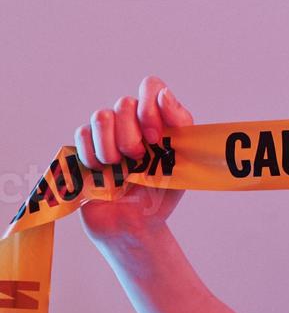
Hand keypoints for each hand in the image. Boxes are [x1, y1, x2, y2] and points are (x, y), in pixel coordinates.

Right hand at [76, 76, 194, 246]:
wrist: (133, 225)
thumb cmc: (161, 196)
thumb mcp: (181, 163)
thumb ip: (179, 128)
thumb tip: (164, 95)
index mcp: (161, 121)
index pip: (151, 87)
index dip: (150, 107)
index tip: (156, 138)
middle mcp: (134, 122)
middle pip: (124, 103)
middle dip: (131, 136)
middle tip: (137, 160)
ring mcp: (109, 133)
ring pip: (101, 116)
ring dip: (111, 147)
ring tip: (119, 168)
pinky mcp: (86, 147)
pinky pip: (82, 134)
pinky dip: (92, 155)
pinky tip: (102, 172)